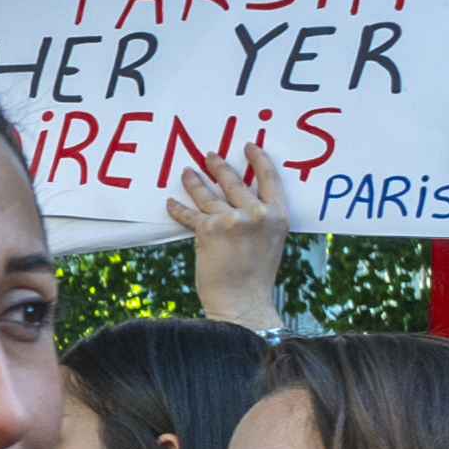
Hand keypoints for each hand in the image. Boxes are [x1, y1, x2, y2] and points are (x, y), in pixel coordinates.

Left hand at [167, 143, 288, 329]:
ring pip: (207, 193)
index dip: (258, 159)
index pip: (270, 179)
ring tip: (187, 172)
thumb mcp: (270, 243)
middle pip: (234, 181)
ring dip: (194, 181)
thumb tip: (241, 202)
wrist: (243, 302)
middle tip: (209, 155)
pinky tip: (170, 203)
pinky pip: (189, 213)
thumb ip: (260, 221)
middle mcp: (257, 214)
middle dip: (219, 165)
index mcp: (278, 217)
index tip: (248, 146)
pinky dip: (177, 208)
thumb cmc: (255, 278)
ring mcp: (232, 220)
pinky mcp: (208, 229)